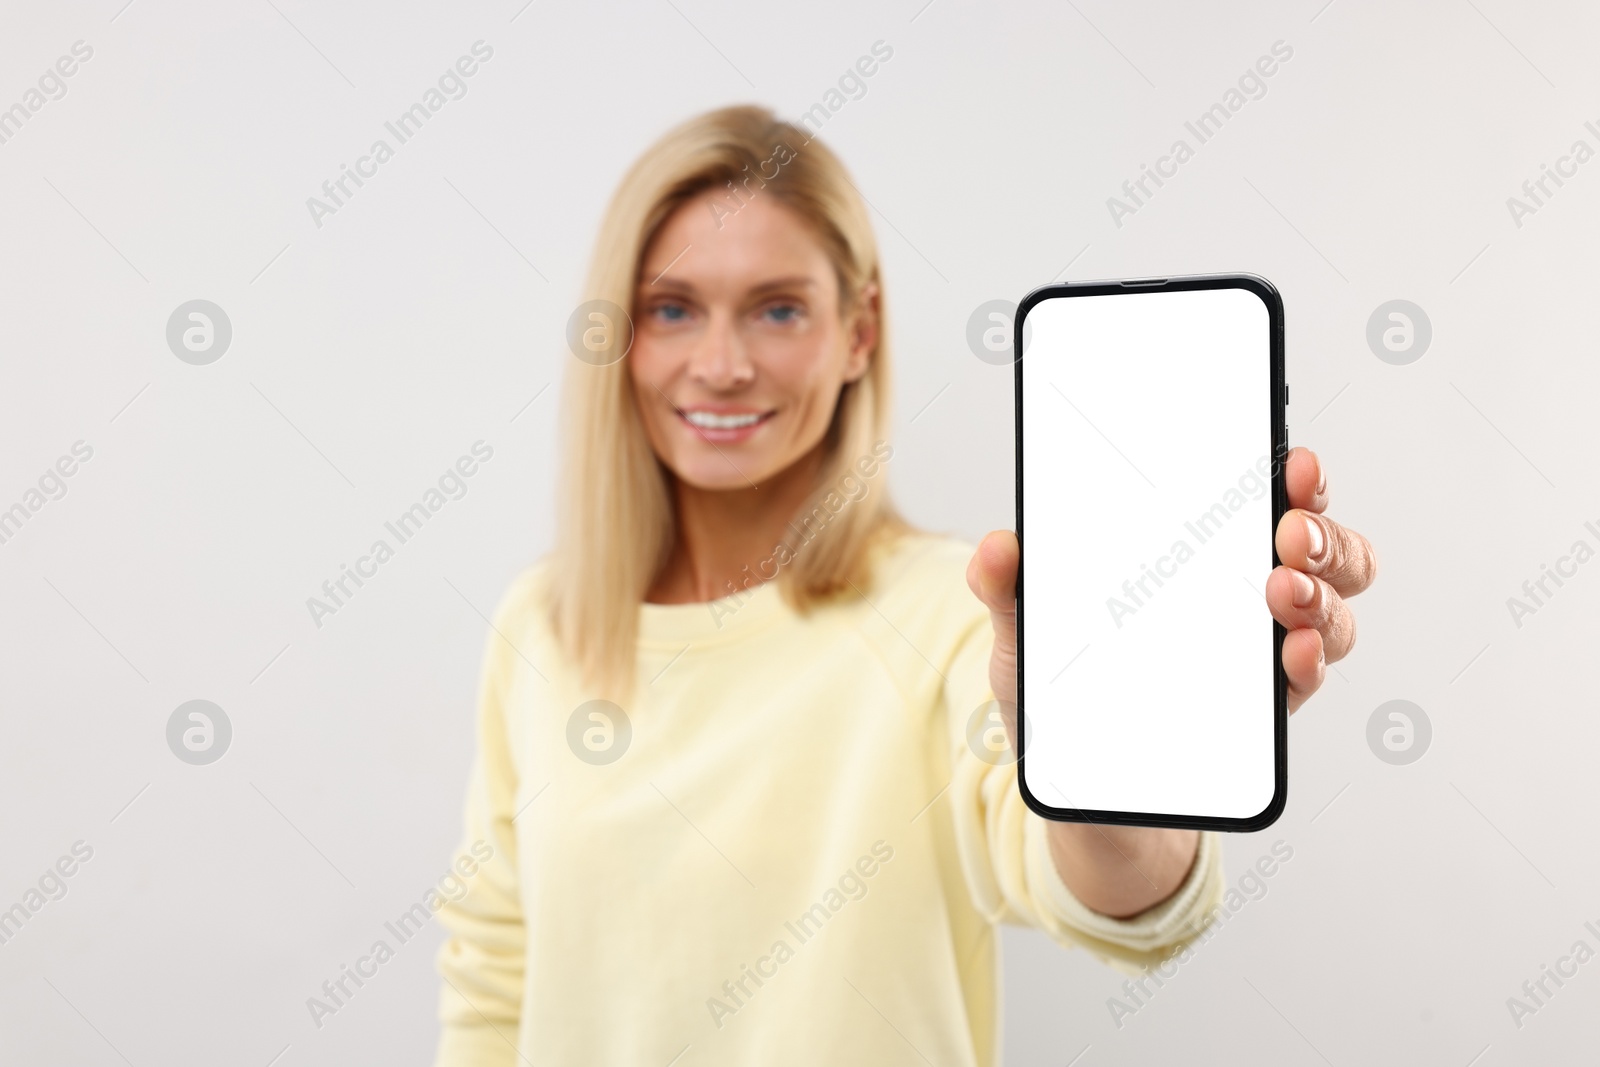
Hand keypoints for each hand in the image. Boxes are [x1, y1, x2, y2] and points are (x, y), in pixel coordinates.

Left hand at [965, 446, 1375, 724]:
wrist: (1079, 787)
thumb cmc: (1063, 694)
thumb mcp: (1024, 634)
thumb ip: (1006, 589)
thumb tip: (995, 548)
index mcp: (1195, 556)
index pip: (1263, 500)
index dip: (1293, 478)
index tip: (1292, 464)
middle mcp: (1243, 597)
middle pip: (1322, 551)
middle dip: (1323, 534)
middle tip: (1290, 533)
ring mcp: (1260, 655)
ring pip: (1327, 612)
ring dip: (1320, 595)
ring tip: (1283, 591)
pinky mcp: (1260, 713)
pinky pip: (1304, 680)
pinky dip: (1308, 661)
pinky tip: (1291, 651)